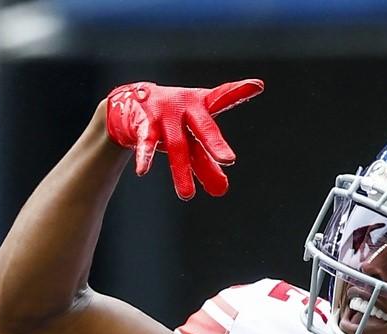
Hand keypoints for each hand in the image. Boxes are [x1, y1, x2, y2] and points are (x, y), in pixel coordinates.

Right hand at [104, 79, 263, 199]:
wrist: (129, 104)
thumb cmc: (170, 120)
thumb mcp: (189, 138)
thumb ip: (205, 164)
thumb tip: (222, 191)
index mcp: (201, 106)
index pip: (222, 98)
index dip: (239, 91)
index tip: (257, 85)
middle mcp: (184, 107)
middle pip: (203, 128)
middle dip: (215, 144)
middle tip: (228, 160)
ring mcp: (163, 114)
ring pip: (176, 145)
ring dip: (181, 171)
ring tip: (187, 196)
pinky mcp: (143, 123)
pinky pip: (146, 143)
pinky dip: (145, 157)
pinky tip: (142, 171)